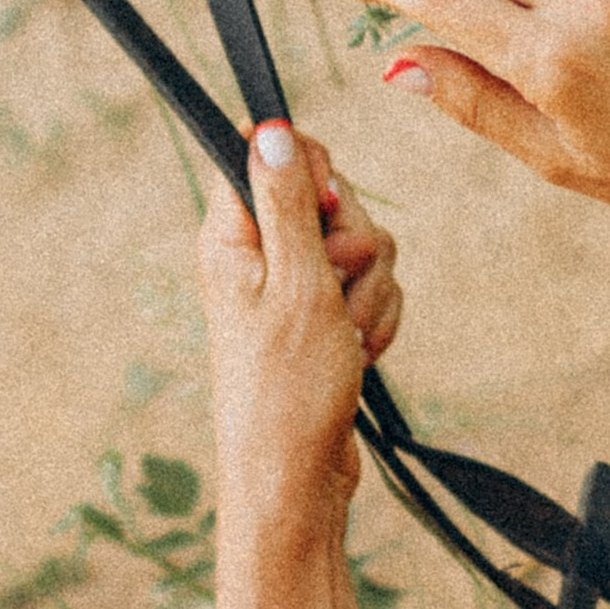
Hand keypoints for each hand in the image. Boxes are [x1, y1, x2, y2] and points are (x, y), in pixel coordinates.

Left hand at [199, 123, 398, 608]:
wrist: (298, 481)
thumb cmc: (287, 391)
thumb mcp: (295, 286)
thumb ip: (288, 203)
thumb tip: (268, 127)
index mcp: (233, 234)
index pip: (267, 151)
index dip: (309, 169)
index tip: (325, 209)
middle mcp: (260, 252)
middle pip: (330, 195)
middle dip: (354, 244)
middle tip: (335, 291)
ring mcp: (294, 286)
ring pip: (362, 243)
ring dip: (369, 292)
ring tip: (344, 338)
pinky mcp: (324, 316)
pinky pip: (371, 287)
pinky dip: (375, 319)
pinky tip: (359, 356)